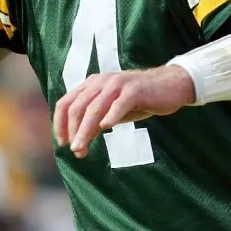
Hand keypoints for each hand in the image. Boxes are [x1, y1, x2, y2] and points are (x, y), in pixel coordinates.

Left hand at [54, 65, 194, 158]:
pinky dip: (110, 116)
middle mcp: (101, 81)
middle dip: (72, 131)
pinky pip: (119, 104)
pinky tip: (105, 128)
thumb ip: (95, 120)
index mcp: (92, 84)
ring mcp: (117, 84)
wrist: (170, 85)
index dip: (60, 123)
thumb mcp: (112, 109)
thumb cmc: (139, 99)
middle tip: (75, 150)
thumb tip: (78, 143)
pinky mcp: (134, 90)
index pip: (66, 102)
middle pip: (77, 107)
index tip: (62, 143)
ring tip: (81, 148)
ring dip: (85, 130)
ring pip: (94, 108)